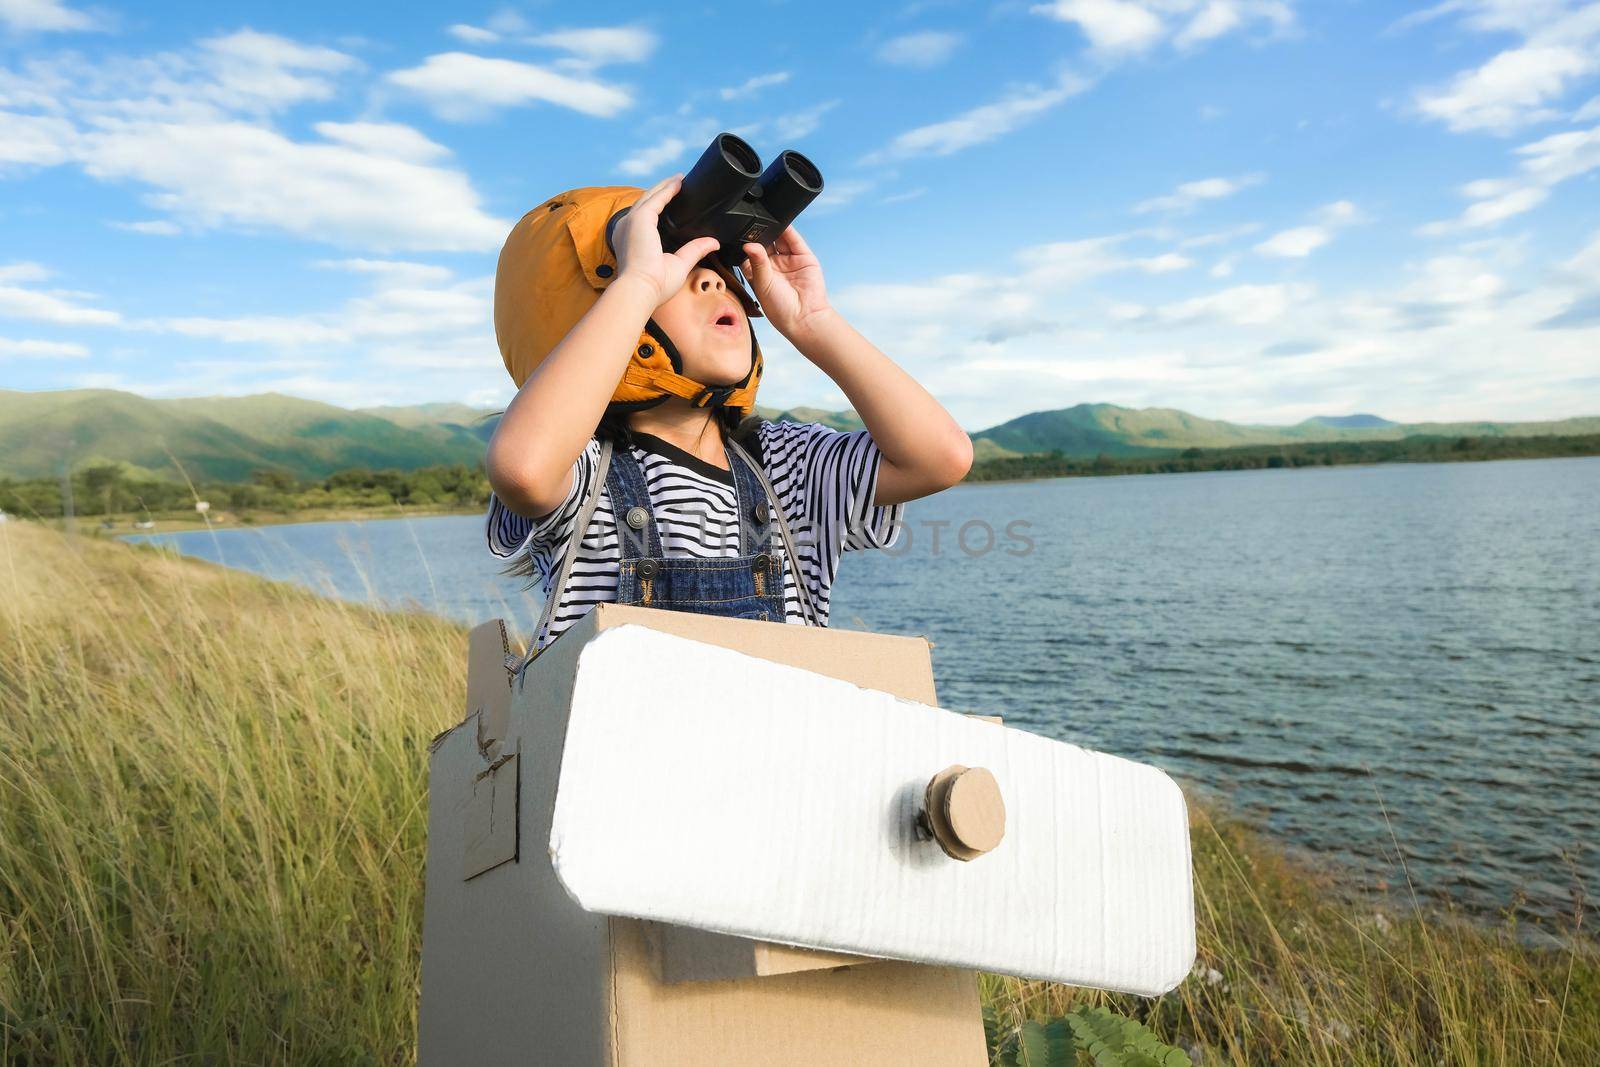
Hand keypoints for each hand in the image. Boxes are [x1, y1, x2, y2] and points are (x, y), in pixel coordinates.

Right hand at [612, 173, 721, 307]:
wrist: (641, 290)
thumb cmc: (655, 285)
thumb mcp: (679, 264)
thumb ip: (695, 250)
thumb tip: (713, 243)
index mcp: (631, 240)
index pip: (646, 217)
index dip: (660, 205)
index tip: (675, 198)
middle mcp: (627, 228)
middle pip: (647, 202)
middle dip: (663, 190)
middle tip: (680, 182)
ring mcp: (631, 221)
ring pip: (651, 196)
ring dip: (666, 186)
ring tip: (680, 179)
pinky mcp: (640, 218)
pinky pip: (656, 198)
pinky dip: (668, 190)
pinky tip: (679, 183)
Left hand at [739, 226, 832, 338]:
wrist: (805, 317)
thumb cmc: (780, 309)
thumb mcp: (763, 284)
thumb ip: (757, 262)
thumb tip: (748, 245)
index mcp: (758, 273)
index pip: (749, 252)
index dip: (744, 243)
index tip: (738, 232)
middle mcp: (772, 266)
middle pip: (764, 242)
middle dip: (759, 233)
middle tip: (751, 223)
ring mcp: (788, 260)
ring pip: (778, 238)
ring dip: (773, 229)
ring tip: (765, 220)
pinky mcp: (803, 257)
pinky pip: (794, 239)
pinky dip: (788, 229)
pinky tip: (781, 223)